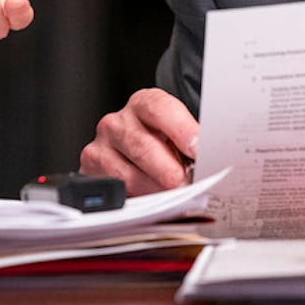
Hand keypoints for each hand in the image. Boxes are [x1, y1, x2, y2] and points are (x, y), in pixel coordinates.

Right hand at [80, 88, 197, 195]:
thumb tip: (213, 159)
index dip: (181, 129)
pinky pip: (116, 189)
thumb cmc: (162, 146)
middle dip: (169, 170)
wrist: (139, 156)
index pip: (160, 109)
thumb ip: (191, 144)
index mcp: (144, 104)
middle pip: (143, 145)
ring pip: (128, 174)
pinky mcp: (91, 168)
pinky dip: (138, 199)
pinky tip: (153, 199)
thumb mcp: (179, 138)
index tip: (197, 148)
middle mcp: (118, 121)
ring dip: (155, 190)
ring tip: (173, 196)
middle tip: (187, 184)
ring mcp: (102, 144)